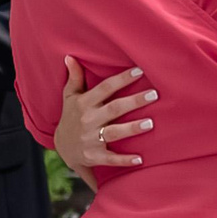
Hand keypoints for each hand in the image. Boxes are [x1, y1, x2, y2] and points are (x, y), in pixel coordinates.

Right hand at [55, 58, 155, 174]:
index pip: (105, 88)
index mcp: (84, 103)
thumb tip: (70, 57)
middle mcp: (88, 120)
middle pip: (114, 109)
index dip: (122, 79)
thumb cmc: (71, 117)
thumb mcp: (69, 97)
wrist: (63, 148)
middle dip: (134, 102)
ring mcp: (91, 139)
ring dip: (132, 128)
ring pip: (114, 132)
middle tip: (154, 94)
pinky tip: (140, 158)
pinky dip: (124, 160)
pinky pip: (111, 159)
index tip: (139, 71)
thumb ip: (74, 77)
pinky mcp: (94, 156)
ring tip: (150, 123)